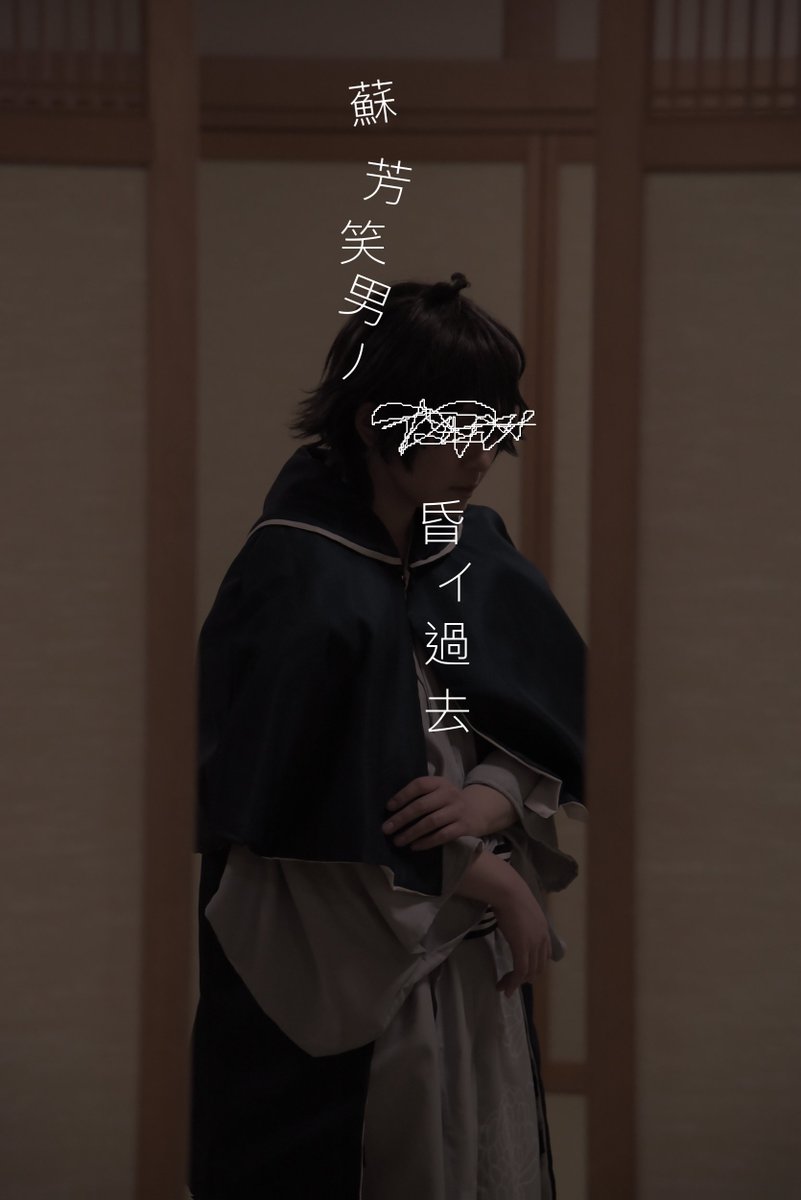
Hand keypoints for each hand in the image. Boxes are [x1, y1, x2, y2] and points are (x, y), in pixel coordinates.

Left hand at [382, 775, 492, 848]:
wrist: (477, 812)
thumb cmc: (447, 803)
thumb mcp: (437, 792)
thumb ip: (420, 796)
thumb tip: (391, 809)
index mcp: (440, 783)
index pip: (419, 785)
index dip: (402, 796)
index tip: (389, 808)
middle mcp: (450, 794)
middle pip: (422, 805)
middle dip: (402, 818)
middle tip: (387, 829)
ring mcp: (458, 810)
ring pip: (431, 822)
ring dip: (412, 832)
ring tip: (398, 841)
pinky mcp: (464, 827)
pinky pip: (442, 835)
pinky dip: (427, 842)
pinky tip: (414, 846)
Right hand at [492, 877, 551, 997]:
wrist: (508, 891)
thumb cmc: (510, 894)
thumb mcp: (522, 909)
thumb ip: (522, 920)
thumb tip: (513, 922)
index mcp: (544, 930)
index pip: (543, 957)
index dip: (533, 967)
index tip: (520, 973)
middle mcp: (542, 939)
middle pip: (538, 968)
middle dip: (524, 979)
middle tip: (510, 982)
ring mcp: (533, 944)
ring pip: (528, 972)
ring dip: (515, 983)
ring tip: (503, 987)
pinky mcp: (522, 947)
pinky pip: (519, 971)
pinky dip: (513, 982)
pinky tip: (505, 987)